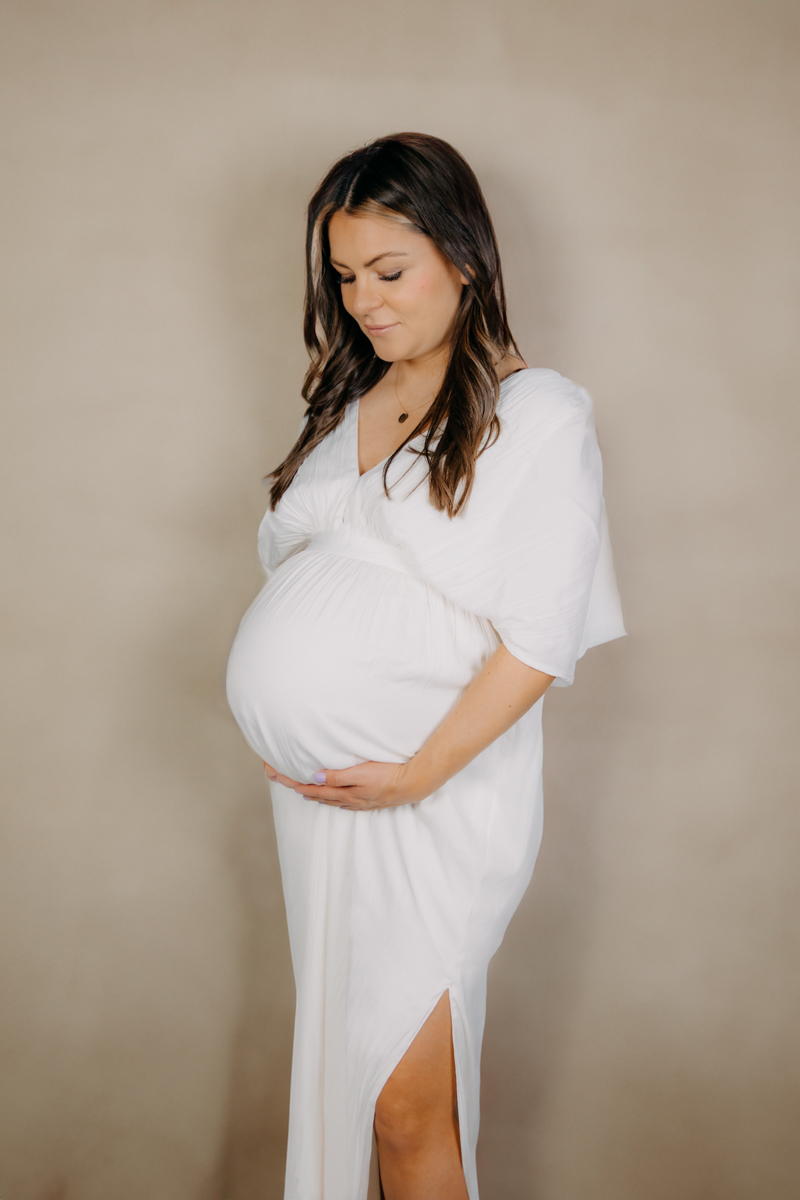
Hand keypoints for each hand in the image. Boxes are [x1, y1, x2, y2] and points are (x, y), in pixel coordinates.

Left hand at [262, 759, 424, 810]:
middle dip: (298, 787)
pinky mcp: (366, 800)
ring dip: (313, 793)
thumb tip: (314, 778)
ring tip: (301, 788)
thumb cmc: (388, 776)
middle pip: (316, 795)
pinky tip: (332, 795)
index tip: (275, 775)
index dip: (292, 782)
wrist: (413, 784)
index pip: (311, 789)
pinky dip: (329, 797)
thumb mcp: (361, 774)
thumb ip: (337, 777)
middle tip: (280, 779)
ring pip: (328, 799)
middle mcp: (347, 800)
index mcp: (343, 794)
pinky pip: (341, 800)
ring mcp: (357, 802)